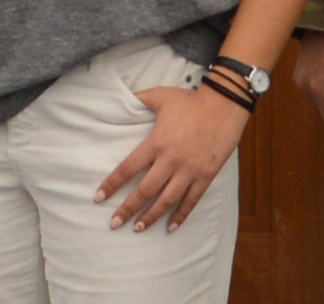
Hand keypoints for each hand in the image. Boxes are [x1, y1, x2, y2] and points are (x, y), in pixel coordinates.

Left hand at [96, 83, 246, 232]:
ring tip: (138, 228)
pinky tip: (171, 227)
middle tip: (114, 223)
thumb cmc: (190, 100)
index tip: (99, 197)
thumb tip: (122, 98)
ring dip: (151, 216)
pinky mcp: (206, 176)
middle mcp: (171, 161)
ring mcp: (189, 171)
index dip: (112, 184)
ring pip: (167, 200)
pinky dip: (181, 215)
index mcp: (156, 143)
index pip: (128, 168)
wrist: (224, 105)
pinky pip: (191, 200)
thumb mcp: (160, 96)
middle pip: (145, 191)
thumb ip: (139, 99)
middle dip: (128, 208)